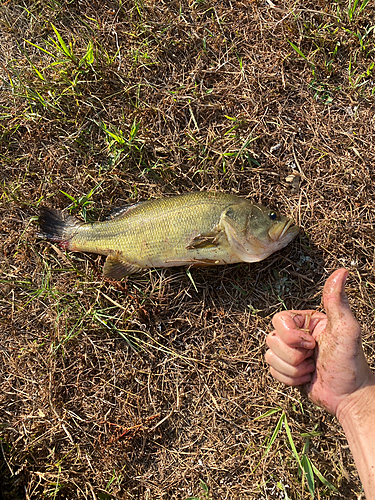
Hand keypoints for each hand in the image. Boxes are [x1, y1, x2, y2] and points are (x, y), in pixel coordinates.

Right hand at [265, 268, 373, 415]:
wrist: (349, 397)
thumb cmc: (350, 362)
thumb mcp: (346, 329)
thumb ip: (337, 300)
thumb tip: (342, 271)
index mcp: (306, 321)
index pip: (278, 320)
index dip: (291, 336)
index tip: (312, 344)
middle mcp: (296, 334)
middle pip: (272, 340)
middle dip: (294, 355)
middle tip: (314, 357)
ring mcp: (290, 352)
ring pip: (270, 357)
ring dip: (293, 369)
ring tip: (312, 369)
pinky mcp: (286, 369)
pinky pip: (273, 371)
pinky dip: (291, 379)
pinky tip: (307, 378)